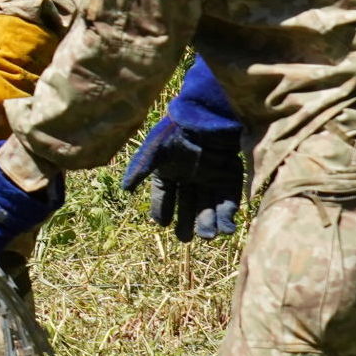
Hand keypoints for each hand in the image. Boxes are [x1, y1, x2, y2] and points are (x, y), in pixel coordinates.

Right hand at [121, 55, 244, 239]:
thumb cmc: (177, 131)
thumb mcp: (154, 150)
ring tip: (208, 237)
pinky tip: (227, 228)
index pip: (164, 196)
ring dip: (209, 222)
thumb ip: (140, 170)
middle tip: (185, 240)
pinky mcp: (229, 177)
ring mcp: (210, 178)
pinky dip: (227, 214)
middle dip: (187, 223)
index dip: (162, 210)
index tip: (162, 224)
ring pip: (209, 206)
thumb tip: (125, 190)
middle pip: (188, 205)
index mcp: (169, 172)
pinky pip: (228, 200)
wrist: (207, 115)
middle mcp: (190, 178)